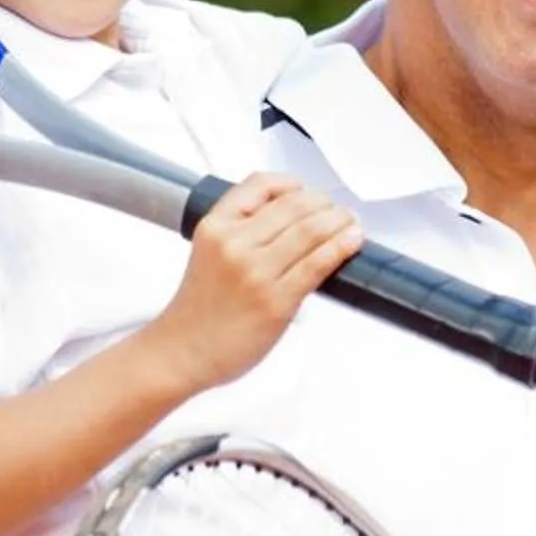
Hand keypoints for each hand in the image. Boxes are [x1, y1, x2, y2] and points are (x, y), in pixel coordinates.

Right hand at [149, 173, 360, 388]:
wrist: (183, 351)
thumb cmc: (199, 308)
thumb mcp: (209, 252)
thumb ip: (241, 231)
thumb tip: (291, 217)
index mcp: (215, 227)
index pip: (260, 184)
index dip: (292, 184)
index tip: (306, 192)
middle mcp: (234, 244)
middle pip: (294, 205)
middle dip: (325, 204)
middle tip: (338, 211)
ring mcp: (256, 272)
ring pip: (312, 230)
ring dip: (340, 222)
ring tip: (351, 224)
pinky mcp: (276, 300)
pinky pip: (318, 264)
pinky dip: (341, 247)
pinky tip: (352, 242)